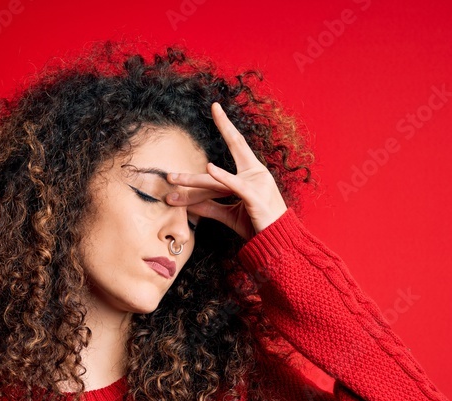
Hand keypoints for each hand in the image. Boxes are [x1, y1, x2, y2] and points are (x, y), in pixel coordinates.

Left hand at [163, 101, 288, 241]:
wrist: (278, 242)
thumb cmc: (257, 225)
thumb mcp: (230, 214)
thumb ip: (210, 207)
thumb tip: (189, 204)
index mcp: (252, 173)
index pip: (236, 144)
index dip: (225, 125)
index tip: (215, 107)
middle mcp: (256, 173)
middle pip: (223, 161)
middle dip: (202, 155)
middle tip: (174, 163)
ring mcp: (256, 184)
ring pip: (218, 181)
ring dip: (193, 182)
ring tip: (173, 180)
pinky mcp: (254, 198)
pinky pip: (234, 186)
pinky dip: (222, 176)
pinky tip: (208, 168)